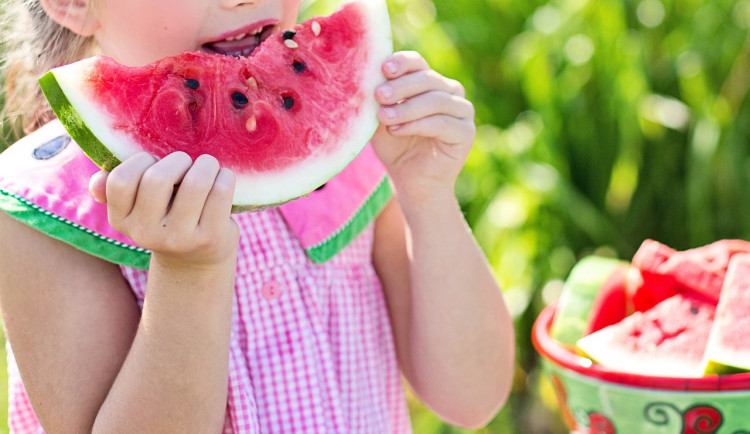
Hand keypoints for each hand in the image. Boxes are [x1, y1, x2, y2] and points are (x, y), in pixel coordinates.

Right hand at [89, 152, 238, 269]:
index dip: (141, 161)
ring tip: (208, 167)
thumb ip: (115, 190)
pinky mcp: (210, 238)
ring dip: (206, 164)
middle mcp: (146, 234)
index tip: (155, 163)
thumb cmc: (166, 218)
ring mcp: (180, 238)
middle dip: (178, 160)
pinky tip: (223, 179)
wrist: (196, 261)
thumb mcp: (138, 209)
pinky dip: (225, 177)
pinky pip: (220, 192)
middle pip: (157, 179)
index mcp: (121, 220)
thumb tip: (97, 182)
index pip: (121, 180)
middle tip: (187, 164)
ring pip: (195, 182)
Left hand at [371, 51, 475, 203]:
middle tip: (379, 95)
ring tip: (384, 117)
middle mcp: (450, 92)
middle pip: (427, 78)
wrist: (411, 182)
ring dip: (407, 108)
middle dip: (401, 87)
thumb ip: (379, 99)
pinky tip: (397, 130)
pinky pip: (442, 122)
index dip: (402, 63)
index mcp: (429, 82)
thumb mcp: (381, 119)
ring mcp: (462, 111)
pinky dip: (417, 125)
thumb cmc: (395, 147)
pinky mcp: (466, 132)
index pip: (417, 63)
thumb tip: (367, 77)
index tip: (383, 69)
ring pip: (436, 100)